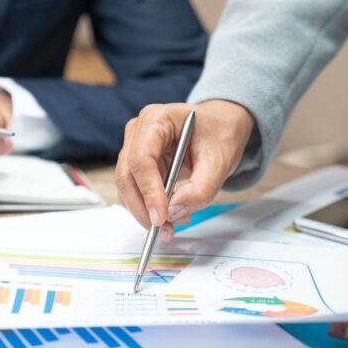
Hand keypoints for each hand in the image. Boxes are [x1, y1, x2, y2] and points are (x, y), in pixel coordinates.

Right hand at [115, 100, 253, 240]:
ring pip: (127, 186)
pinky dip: (147, 207)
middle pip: (127, 175)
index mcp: (157, 119)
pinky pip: (134, 190)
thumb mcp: (220, 162)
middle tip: (165, 229)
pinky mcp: (137, 163)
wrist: (220, 126)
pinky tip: (169, 213)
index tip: (161, 216)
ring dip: (144, 210)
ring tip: (172, 223)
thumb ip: (200, 189)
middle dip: (143, 207)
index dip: (148, 190)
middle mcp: (138, 130)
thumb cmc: (219, 134)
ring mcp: (134, 146)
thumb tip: (174, 211)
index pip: (141, 158)